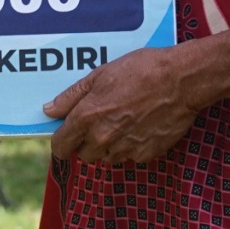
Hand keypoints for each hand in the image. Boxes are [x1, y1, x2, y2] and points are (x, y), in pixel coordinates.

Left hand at [45, 46, 204, 164]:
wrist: (180, 81)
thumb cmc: (140, 71)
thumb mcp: (99, 75)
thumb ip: (71, 97)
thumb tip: (49, 110)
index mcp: (87, 117)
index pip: (61, 146)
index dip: (61, 142)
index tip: (66, 136)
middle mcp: (103, 138)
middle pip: (84, 155)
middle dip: (87, 142)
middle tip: (100, 121)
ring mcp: (125, 149)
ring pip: (107, 157)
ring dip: (109, 145)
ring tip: (123, 120)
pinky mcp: (146, 154)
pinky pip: (130, 157)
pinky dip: (131, 146)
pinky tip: (141, 125)